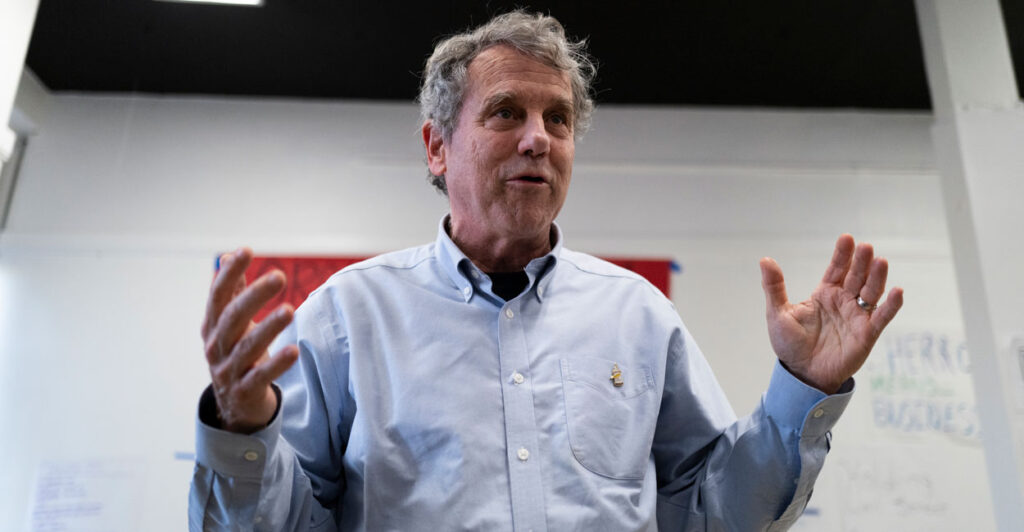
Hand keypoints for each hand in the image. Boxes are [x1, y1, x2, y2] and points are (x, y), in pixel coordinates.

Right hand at [201, 247, 298, 432]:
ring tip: (290, 310)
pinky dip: (277, 364)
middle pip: (232, 318)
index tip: (245, 251)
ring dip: (269, 328)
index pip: (218, 296)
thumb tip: (229, 255)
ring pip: (247, 347)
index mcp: (213, 326)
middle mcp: (217, 347)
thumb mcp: (231, 324)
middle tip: (279, 276)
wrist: (234, 405)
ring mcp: (229, 371)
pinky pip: (261, 377)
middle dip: (254, 296)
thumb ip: (231, 293)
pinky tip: (294, 350)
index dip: (229, 273)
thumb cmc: (236, 354)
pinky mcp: (245, 391)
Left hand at [759, 235, 903, 393]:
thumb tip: (765, 260)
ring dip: (877, 277)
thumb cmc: (790, 345)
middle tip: (865, 246)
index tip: (847, 238)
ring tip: (880, 262)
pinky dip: (891, 306)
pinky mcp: (866, 334)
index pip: (837, 269)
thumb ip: (774, 287)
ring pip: (871, 292)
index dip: (842, 254)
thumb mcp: (778, 313)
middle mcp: (844, 302)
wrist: (800, 374)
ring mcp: (857, 317)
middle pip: (856, 277)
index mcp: (825, 294)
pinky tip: (897, 291)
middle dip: (861, 261)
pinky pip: (881, 318)